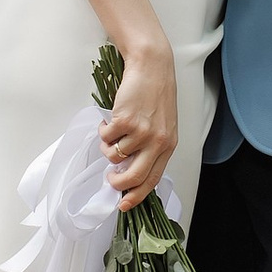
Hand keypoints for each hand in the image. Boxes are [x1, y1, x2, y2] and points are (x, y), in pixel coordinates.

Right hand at [101, 35, 178, 206]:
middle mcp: (157, 142)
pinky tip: (110, 119)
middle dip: (117, 182)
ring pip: (114, 155)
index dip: (137, 195)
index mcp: (168, 145)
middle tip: (110, 178)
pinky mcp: (125, 120)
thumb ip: (151, 147)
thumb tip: (129, 169)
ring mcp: (141, 132)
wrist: (152, 67)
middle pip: (133, 176)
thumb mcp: (162, 125)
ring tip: (112, 132)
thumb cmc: (155, 95)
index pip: (153, 179)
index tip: (124, 205)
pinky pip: (105, 137)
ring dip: (108, 146)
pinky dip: (103, 130)